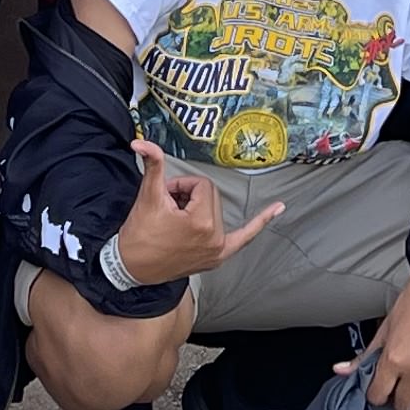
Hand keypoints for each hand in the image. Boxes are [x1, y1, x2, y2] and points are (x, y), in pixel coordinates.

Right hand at [109, 139, 282, 286]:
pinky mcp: (216, 258)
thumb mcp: (147, 197)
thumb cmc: (139, 234)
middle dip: (189, 197)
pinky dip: (259, 223)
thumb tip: (141, 142)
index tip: (165, 197)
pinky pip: (244, 238)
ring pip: (215, 211)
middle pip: (210, 197)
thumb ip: (152, 165)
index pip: (200, 185)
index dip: (180, 186)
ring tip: (176, 221)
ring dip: (198, 209)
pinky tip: (278, 209)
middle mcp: (215, 238)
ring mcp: (217, 251)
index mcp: (202, 222)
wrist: (131, 268)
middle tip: (167, 208)